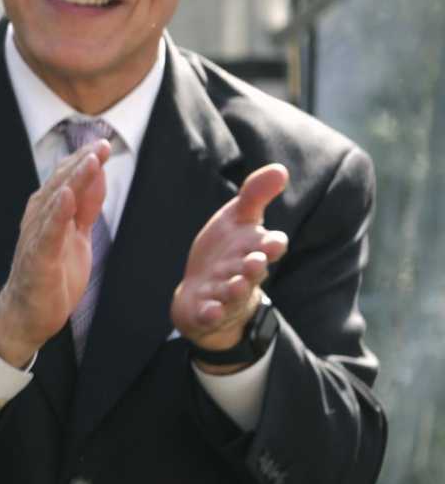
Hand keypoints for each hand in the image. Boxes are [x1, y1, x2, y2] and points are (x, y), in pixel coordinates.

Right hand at [0, 140, 109, 367]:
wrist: (27, 314)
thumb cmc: (51, 274)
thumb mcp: (76, 235)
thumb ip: (85, 207)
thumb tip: (97, 176)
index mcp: (48, 213)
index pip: (66, 180)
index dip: (84, 161)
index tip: (102, 143)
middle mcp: (38, 220)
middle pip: (61, 185)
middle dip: (81, 164)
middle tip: (100, 144)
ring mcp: (37, 238)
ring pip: (55, 203)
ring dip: (72, 181)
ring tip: (89, 161)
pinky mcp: (39, 260)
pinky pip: (48, 234)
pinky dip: (57, 214)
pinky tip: (67, 197)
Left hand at [174, 163, 289, 358]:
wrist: (203, 293)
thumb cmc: (227, 252)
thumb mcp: (238, 220)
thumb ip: (255, 195)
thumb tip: (281, 169)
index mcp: (254, 251)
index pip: (271, 247)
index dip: (271, 245)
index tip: (271, 242)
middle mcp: (245, 274)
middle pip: (254, 271)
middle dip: (255, 267)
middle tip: (255, 262)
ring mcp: (226, 295)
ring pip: (234, 294)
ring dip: (235, 290)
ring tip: (235, 284)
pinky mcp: (207, 312)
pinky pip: (211, 315)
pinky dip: (211, 313)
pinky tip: (209, 310)